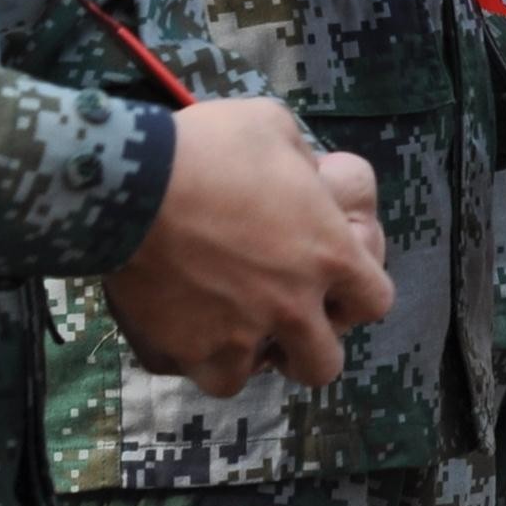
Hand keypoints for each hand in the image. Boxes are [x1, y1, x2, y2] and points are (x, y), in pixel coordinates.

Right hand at [102, 95, 393, 395]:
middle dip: (307, 347)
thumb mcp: (274, 127)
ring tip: (223, 324)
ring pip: (250, 378)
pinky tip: (180, 325)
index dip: (357, 294)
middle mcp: (290, 307)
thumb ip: (301, 164)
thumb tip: (304, 177)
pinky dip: (189, 354)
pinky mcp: (180, 351)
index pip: (376, 301)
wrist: (129, 184)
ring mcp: (234, 338)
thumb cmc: (210, 148)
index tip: (334, 285)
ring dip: (242, 355)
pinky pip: (191, 371)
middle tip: (281, 320)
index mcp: (328, 254)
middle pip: (323, 364)